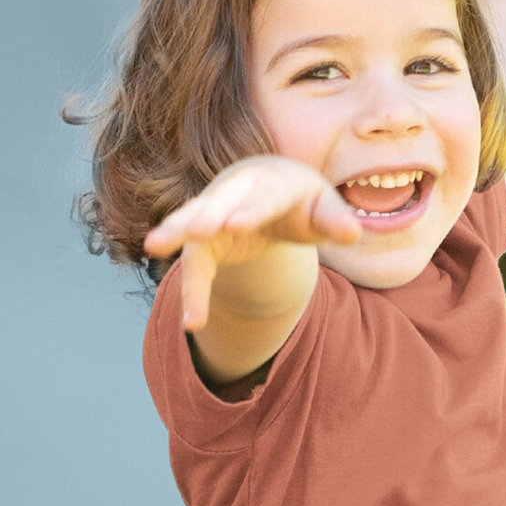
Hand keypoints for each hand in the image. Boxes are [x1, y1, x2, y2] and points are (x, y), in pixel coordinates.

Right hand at [142, 156, 359, 331]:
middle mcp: (236, 191)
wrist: (273, 189)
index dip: (249, 211)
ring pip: (191, 222)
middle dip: (202, 215)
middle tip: (191, 229)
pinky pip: (195, 266)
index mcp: (272, 181)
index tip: (235, 225)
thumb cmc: (303, 201)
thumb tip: (353, 234)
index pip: (261, 198)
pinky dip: (192, 292)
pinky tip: (193, 323)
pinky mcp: (202, 239)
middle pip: (217, 202)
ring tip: (153, 246)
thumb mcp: (323, 208)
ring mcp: (214, 212)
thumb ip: (335, 220)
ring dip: (174, 233)